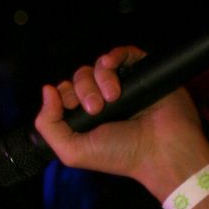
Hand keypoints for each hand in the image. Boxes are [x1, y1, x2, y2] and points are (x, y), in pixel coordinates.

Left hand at [34, 45, 208, 198]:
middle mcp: (103, 99)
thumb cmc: (120, 155)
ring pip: (98, 65)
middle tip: (96, 109)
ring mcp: (123, 84)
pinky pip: (122, 53)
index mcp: (86, 116)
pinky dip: (113, 56)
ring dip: (99, 78)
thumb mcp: (72, 151)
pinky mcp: (142, 72)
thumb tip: (47, 90)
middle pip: (79, 77)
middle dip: (83, 90)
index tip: (72, 108)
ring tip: (113, 97)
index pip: (64, 92)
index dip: (63, 96)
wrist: (161, 150)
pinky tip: (112, 66)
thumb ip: (48, 125)